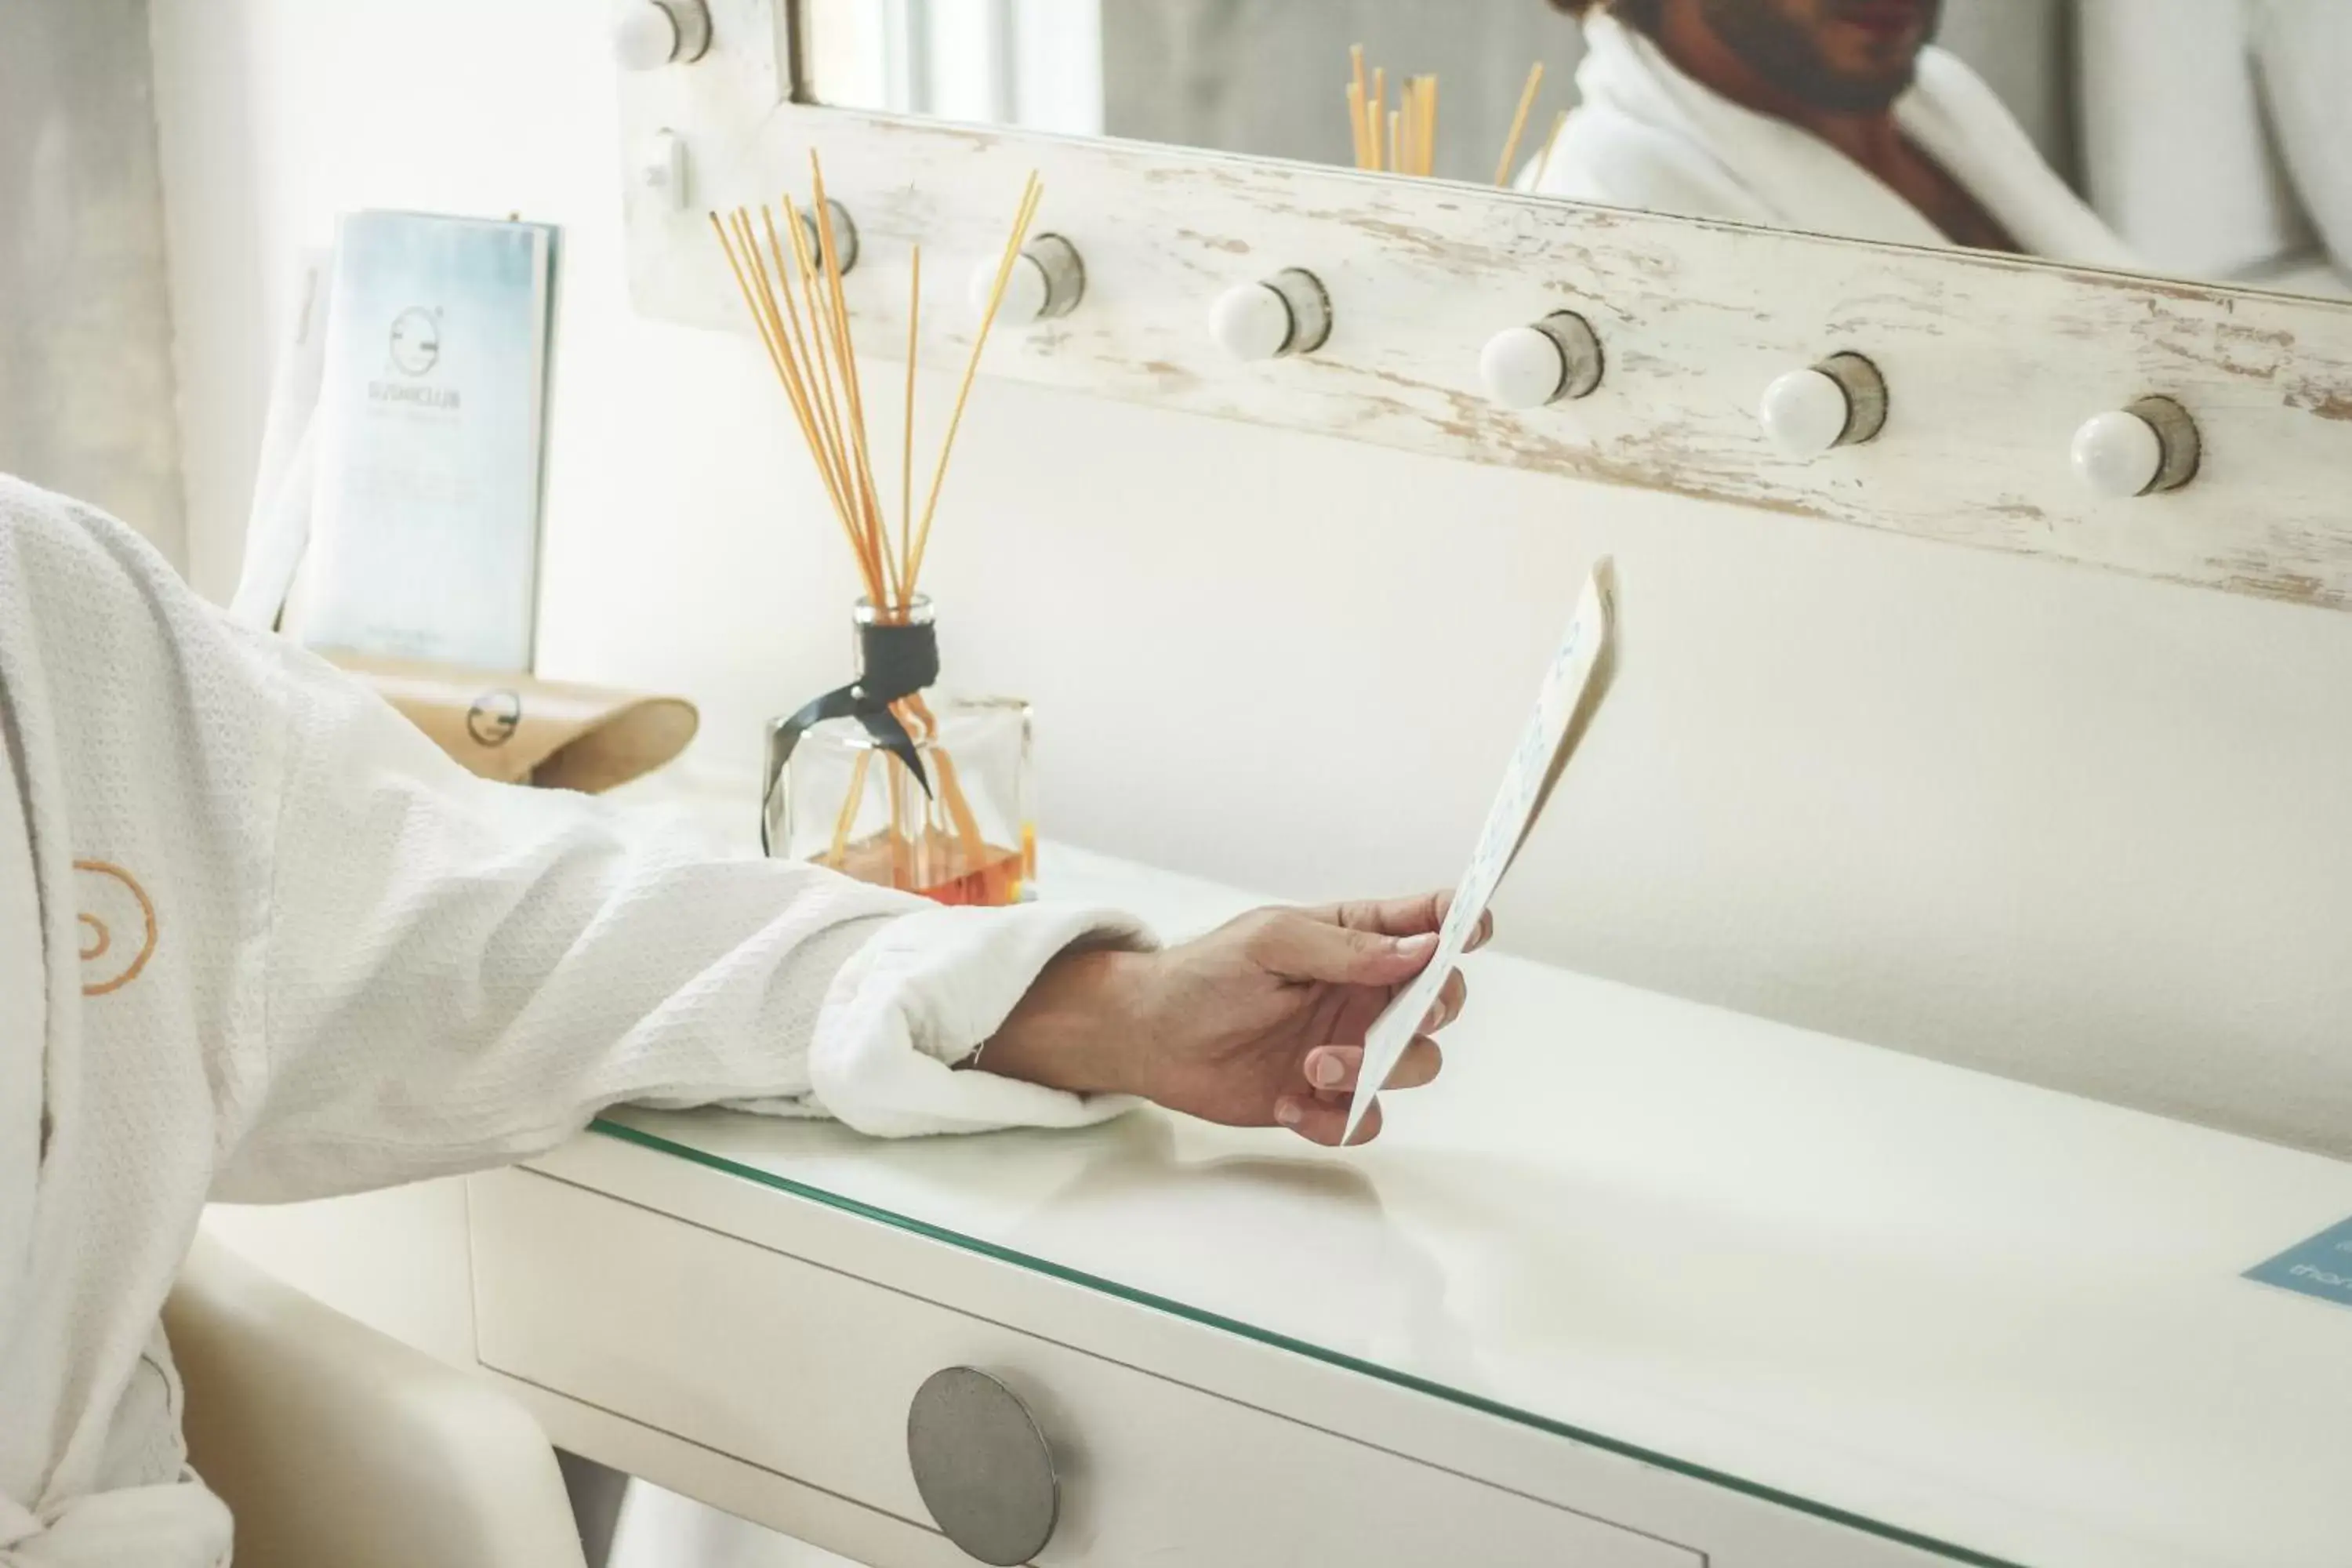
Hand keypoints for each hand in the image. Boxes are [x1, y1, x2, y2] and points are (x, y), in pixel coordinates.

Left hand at [982, 894, 1488, 1145]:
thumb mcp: (1272, 942)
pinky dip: (1337, 1118)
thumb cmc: (1204, 974)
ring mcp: (1352, 1047)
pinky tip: (1290, 1102)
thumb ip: (1348, 948)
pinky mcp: (1328, 1097)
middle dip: (1432, 1011)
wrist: (1151, 1039)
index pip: (1428, 924)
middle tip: (1400, 1020)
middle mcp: (1365, 994)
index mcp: (1356, 940)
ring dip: (1374, 1072)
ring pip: (1416, 1064)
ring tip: (1311, 1066)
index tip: (1471, 931)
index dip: (1461, 924)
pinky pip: (1366, 1119)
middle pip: (1442, 1001)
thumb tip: (1422, 948)